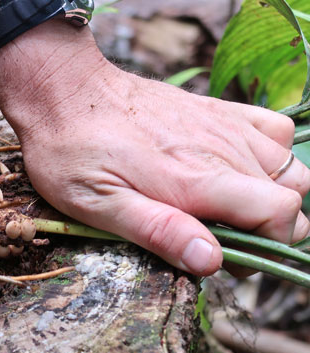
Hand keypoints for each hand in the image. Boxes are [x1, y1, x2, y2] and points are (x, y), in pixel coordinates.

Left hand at [0, 22, 309, 275]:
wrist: (65, 92)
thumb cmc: (73, 152)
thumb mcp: (99, 204)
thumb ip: (160, 231)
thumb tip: (212, 260)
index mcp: (197, 181)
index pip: (283, 214)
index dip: (269, 244)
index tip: (230, 254)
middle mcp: (223, 150)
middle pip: (294, 195)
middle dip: (270, 226)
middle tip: (219, 233)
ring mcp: (224, 125)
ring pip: (290, 166)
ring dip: (270, 193)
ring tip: (224, 206)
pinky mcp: (217, 110)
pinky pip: (275, 129)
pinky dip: (269, 153)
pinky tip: (233, 167)